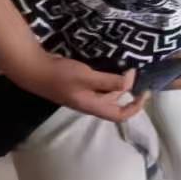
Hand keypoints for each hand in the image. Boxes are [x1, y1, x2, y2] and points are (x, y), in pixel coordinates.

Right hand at [8, 51, 146, 123]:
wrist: (34, 70)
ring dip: (118, 82)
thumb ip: (109, 81)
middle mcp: (90, 103)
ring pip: (107, 92)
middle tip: (137, 71)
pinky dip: (108, 77)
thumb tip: (132, 81)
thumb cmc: (61, 76)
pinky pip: (99, 84)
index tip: (146, 91)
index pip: (120, 115)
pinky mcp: (79, 85)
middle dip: (128, 90)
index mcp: (93, 106)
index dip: (136, 107)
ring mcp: (84, 94)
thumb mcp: (88, 77)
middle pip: (115, 102)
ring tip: (128, 66)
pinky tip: (113, 64)